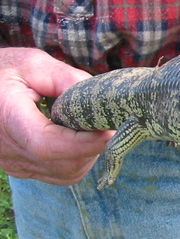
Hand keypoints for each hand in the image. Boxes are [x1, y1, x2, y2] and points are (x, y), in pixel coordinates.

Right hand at [0, 48, 112, 184]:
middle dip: (93, 146)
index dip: (83, 143)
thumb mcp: (34, 64)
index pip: (46, 145)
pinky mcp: (21, 169)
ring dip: (88, 154)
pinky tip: (77, 138)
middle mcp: (6, 149)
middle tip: (105, 122)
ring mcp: (13, 163)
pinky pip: (59, 175)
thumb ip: (67, 79)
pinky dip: (78, 161)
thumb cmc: (5, 71)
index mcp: (7, 118)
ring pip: (66, 174)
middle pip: (63, 164)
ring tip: (89, 127)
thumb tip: (99, 100)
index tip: (110, 130)